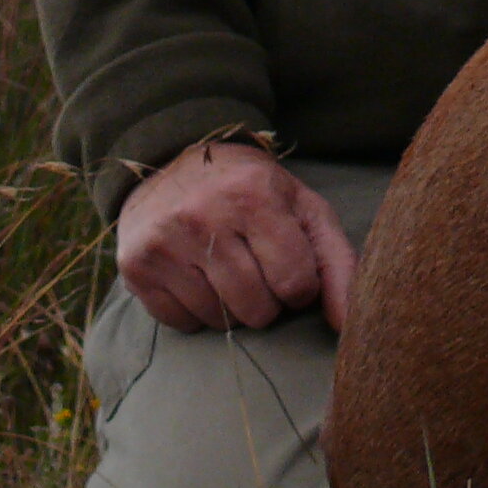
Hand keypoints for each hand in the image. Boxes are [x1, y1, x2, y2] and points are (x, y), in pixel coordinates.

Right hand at [115, 141, 356, 333]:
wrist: (174, 162)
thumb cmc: (253, 191)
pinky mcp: (135, 267)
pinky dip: (197, 312)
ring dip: (233, 308)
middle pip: (257, 309)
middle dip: (268, 300)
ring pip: (220, 321)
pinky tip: (197, 277)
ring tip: (228, 269)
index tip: (291, 267)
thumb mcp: (303, 209)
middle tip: (258, 269)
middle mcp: (202, 216)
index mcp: (253, 196)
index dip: (300, 285)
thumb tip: (351, 326)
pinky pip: (182, 324)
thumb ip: (337, 263)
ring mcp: (163, 243)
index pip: (295, 282)